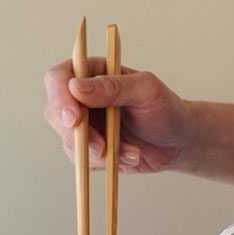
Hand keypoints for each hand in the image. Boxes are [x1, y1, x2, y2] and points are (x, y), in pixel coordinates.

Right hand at [42, 58, 193, 173]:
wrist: (178, 141)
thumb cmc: (166, 108)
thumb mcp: (147, 91)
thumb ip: (114, 87)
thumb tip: (75, 87)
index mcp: (94, 72)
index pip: (59, 77)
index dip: (60, 97)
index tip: (74, 118)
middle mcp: (82, 97)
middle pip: (55, 112)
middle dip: (77, 134)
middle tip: (101, 147)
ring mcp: (83, 124)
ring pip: (68, 140)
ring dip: (99, 151)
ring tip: (131, 151)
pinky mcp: (87, 148)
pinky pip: (82, 160)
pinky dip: (106, 162)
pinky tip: (130, 156)